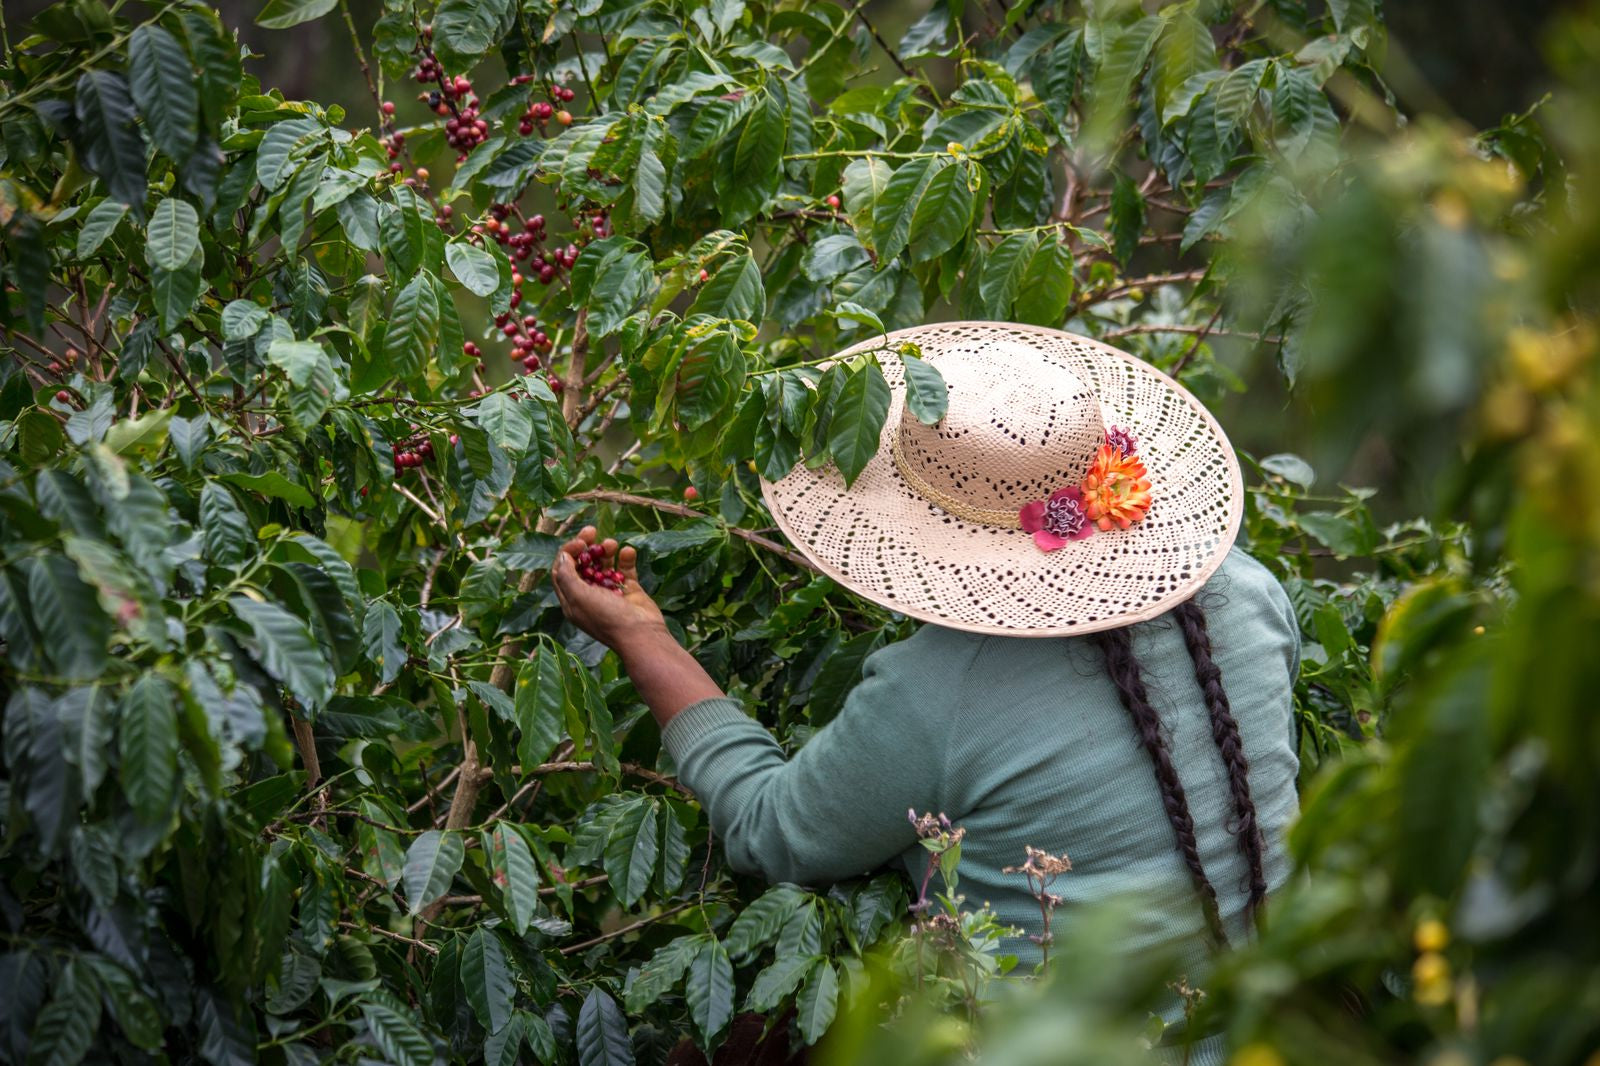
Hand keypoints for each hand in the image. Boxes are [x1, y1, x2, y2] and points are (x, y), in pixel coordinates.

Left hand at [550, 526, 668, 653]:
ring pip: (603, 564)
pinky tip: (627, 552)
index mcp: (572, 600)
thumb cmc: (606, 617)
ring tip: (612, 543)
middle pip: (582, 564)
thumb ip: (567, 575)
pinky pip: (625, 569)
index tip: (579, 542)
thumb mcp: (578, 596)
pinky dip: (625, 558)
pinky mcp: (629, 589)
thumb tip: (562, 555)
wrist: (641, 634)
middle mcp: (589, 595)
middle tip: (592, 530)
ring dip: (605, 551)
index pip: (563, 570)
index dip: (568, 553)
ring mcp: (610, 592)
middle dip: (585, 546)